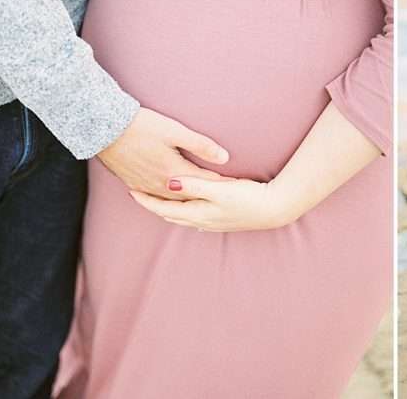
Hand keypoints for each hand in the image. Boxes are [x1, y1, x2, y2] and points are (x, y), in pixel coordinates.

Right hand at [96, 107, 230, 199]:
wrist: (104, 128)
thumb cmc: (141, 126)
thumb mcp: (175, 131)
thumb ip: (201, 145)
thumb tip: (225, 158)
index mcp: (173, 173)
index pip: (205, 183)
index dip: (222, 184)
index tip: (238, 186)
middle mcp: (159, 185)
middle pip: (190, 197)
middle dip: (208, 196)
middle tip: (227, 198)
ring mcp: (145, 186)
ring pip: (172, 201)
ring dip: (188, 202)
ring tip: (204, 204)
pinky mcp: (133, 184)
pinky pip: (155, 199)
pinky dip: (168, 202)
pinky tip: (172, 202)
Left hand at [127, 175, 297, 231]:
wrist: (274, 208)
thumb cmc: (249, 198)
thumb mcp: (219, 189)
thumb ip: (194, 185)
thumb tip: (168, 183)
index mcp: (198, 213)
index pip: (163, 208)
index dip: (146, 200)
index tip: (131, 190)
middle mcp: (201, 221)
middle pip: (170, 215)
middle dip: (154, 205)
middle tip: (139, 193)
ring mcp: (212, 223)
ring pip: (182, 217)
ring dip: (168, 209)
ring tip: (158, 199)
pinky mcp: (222, 220)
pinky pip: (194, 217)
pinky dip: (184, 210)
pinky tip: (187, 208)